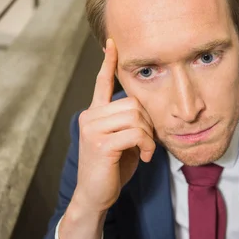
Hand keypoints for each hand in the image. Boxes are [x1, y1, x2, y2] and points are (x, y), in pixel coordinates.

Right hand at [59, 39, 154, 238]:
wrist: (95, 196)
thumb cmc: (111, 168)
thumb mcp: (121, 140)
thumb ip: (127, 122)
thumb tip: (143, 110)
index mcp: (95, 113)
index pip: (102, 82)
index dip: (109, 62)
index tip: (112, 42)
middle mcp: (90, 116)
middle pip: (132, 102)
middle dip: (147, 122)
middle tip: (147, 142)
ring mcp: (93, 128)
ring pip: (136, 116)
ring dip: (148, 136)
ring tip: (145, 151)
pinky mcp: (100, 143)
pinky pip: (136, 133)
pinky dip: (146, 145)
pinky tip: (143, 157)